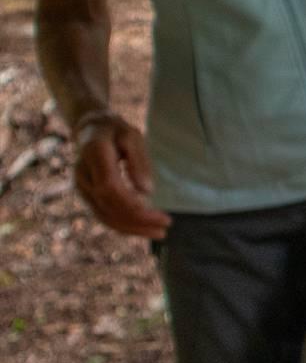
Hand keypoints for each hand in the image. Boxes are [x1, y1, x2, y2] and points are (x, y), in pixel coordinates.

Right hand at [71, 113, 170, 239]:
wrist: (89, 130)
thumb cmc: (115, 130)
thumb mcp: (132, 136)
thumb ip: (138, 161)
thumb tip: (147, 191)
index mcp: (94, 155)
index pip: (110, 188)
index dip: (133, 204)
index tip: (160, 214)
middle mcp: (83, 175)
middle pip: (108, 205)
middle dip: (138, 220)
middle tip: (166, 225)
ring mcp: (81, 187)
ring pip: (104, 215)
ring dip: (131, 228)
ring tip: (159, 232)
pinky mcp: (86, 195)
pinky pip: (102, 215)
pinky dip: (122, 225)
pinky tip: (142, 229)